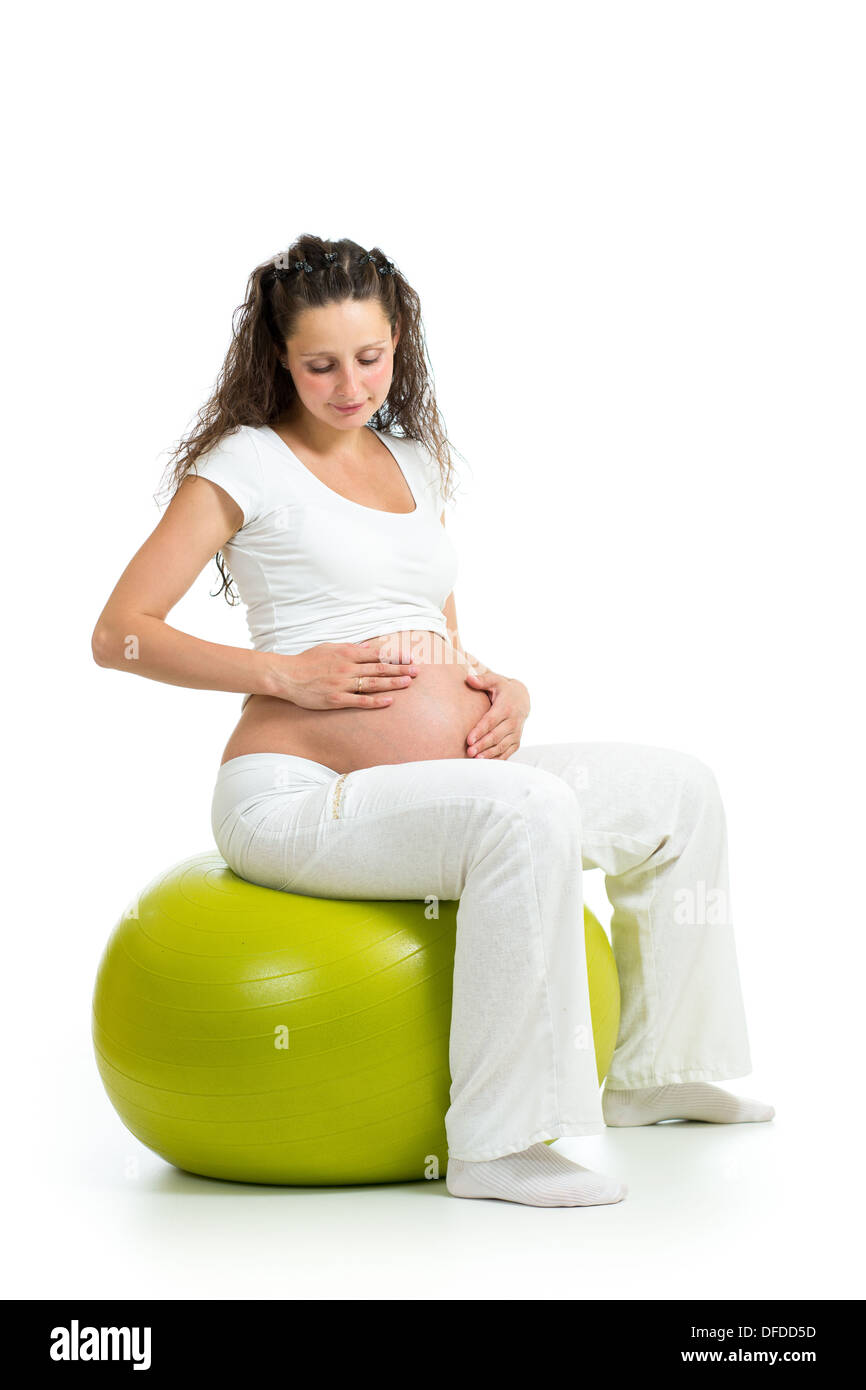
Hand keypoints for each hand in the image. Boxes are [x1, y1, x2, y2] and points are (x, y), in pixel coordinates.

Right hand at [267, 639, 417, 709]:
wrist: (286, 676)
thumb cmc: (307, 661)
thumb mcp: (329, 648)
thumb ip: (350, 648)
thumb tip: (370, 648)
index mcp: (346, 653)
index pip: (377, 654)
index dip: (395, 656)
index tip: (410, 658)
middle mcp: (347, 668)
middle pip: (379, 668)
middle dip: (400, 669)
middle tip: (418, 671)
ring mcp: (342, 684)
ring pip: (373, 683)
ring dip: (393, 683)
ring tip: (408, 683)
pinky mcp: (336, 699)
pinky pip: (360, 700)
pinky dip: (376, 701)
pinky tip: (389, 701)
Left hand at [463, 670, 530, 759]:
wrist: (522, 699)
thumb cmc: (503, 690)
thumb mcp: (495, 680)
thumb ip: (482, 680)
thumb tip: (469, 678)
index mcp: (506, 707)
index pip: (491, 721)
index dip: (480, 731)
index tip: (469, 739)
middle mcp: (513, 721)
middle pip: (496, 736)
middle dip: (482, 745)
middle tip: (469, 751)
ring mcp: (516, 733)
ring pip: (502, 746)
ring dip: (489, 753)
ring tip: (475, 759)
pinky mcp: (516, 741)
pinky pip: (507, 752)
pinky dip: (497, 758)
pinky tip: (486, 763)